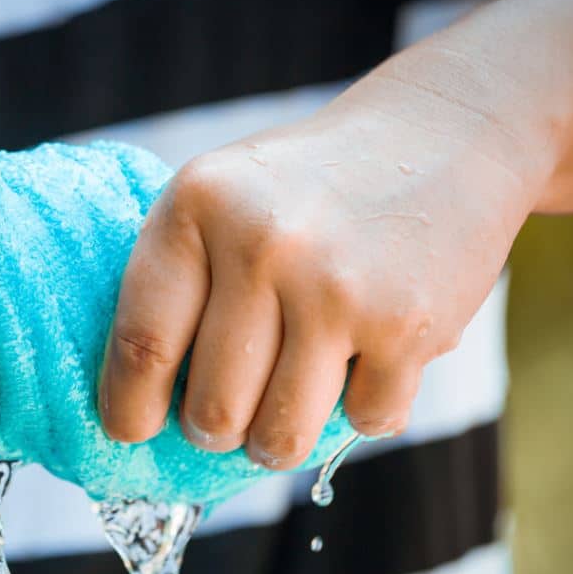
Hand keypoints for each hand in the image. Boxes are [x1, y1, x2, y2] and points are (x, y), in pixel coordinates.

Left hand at [99, 74, 549, 468]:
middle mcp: (262, 245)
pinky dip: (365, 407)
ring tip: (288, 402)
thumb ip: (177, 283)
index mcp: (196, 206)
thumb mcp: (222, 200)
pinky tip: (368, 357)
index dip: (129, 407)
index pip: (141, 342)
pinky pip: (363, 423)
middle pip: (212, 412)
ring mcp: (337, 288)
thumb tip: (140, 408)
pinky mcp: (406, 325)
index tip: (132, 431)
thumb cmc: (309, 188)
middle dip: (216, 430)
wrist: (443, 134)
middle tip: (229, 411)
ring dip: (279, 439)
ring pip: (279, 437)